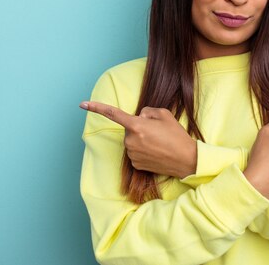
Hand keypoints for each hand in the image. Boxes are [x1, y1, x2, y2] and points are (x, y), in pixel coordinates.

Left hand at [79, 102, 196, 177]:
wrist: (186, 160)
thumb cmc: (176, 135)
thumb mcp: (164, 114)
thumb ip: (147, 111)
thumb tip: (139, 117)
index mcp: (136, 126)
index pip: (113, 114)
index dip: (96, 107)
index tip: (82, 104)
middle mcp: (130, 141)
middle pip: (129, 128)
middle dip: (140, 127)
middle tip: (158, 132)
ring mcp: (132, 154)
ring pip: (132, 141)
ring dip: (142, 139)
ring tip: (159, 143)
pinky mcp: (136, 165)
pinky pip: (135, 152)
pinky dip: (144, 150)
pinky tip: (156, 152)